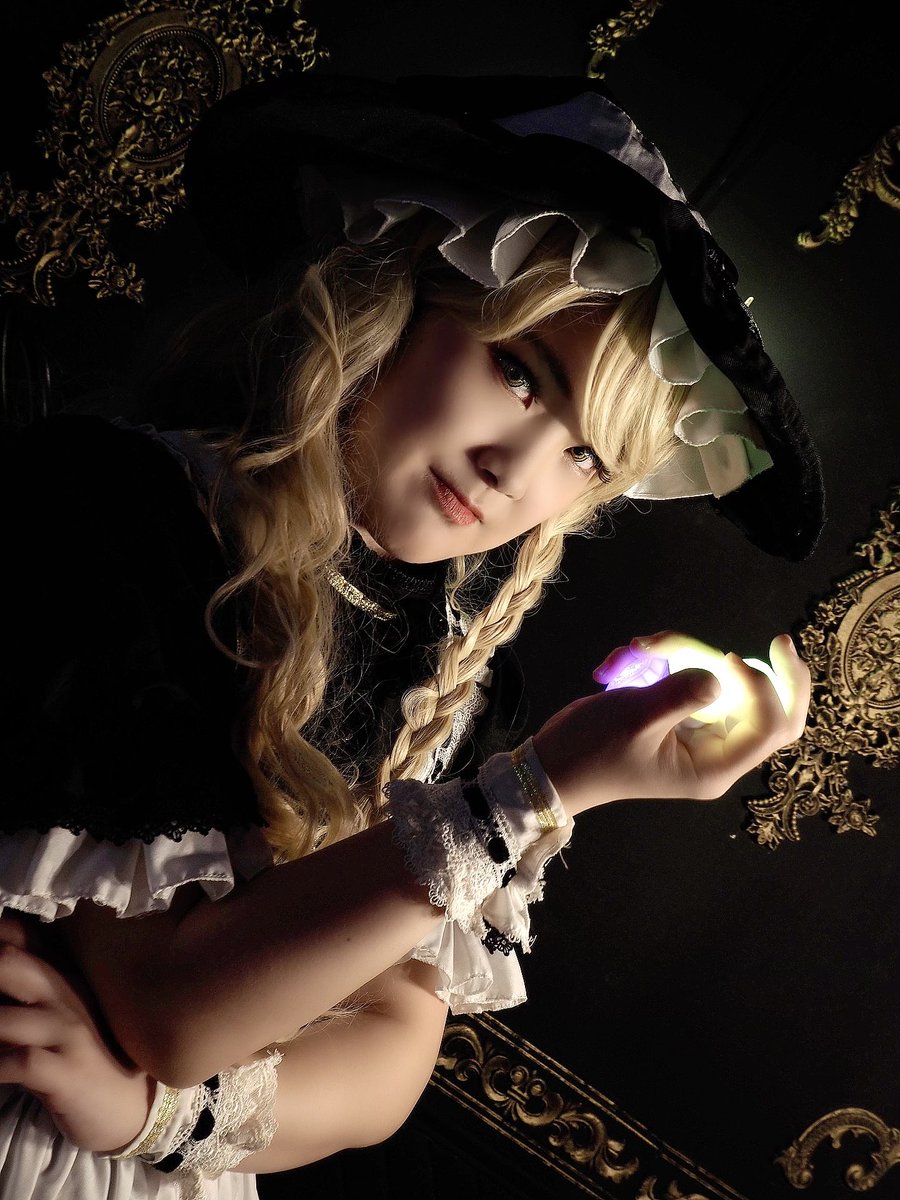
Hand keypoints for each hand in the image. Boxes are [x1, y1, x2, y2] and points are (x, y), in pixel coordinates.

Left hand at [0, 914, 154, 1153]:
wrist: (130, 1108)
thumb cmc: (86, 1057)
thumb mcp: (60, 1015)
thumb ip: (32, 986)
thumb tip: (3, 958)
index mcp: (63, 975)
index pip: (21, 936)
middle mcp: (66, 995)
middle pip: (10, 962)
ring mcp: (68, 1032)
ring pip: (7, 1017)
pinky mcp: (66, 1073)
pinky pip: (20, 1062)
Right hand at [532, 631, 809, 817]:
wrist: (553, 764)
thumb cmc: (591, 750)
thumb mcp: (634, 720)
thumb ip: (681, 695)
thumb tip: (721, 674)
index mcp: (713, 767)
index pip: (769, 727)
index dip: (761, 688)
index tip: (724, 659)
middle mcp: (717, 752)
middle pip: (776, 714)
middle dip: (778, 676)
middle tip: (780, 640)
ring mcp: (702, 732)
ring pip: (731, 686)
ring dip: (695, 655)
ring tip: (644, 645)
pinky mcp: (682, 714)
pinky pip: (697, 679)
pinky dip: (674, 658)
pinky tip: (634, 653)